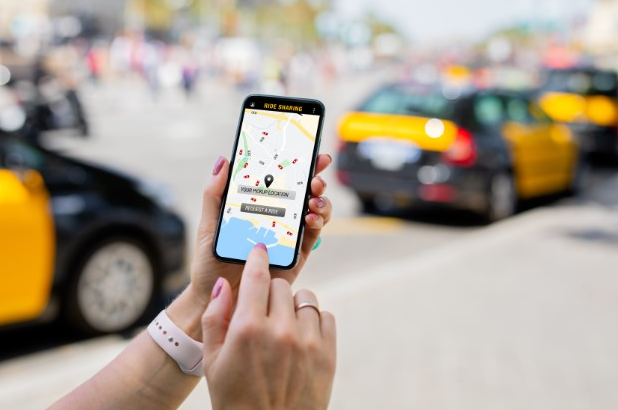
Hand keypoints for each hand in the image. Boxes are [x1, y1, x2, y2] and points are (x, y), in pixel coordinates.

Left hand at [187, 154, 332, 309]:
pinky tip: (311, 218)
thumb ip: (215, 194)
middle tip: (315, 177)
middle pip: (304, 193)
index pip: (282, 181)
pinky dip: (317, 224)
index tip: (310, 152)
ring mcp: (289, 236)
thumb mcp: (209, 223)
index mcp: (260, 207)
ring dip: (321, 201)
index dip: (299, 165)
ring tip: (313, 200)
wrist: (216, 296)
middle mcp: (278, 218)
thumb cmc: (211, 260)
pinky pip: (312, 237)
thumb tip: (224, 161)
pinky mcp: (296, 255)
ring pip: (315, 212)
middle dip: (316, 180)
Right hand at [202, 244, 336, 409]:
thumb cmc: (234, 398)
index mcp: (247, 329)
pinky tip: (301, 337)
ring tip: (283, 327)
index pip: (256, 276)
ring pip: (305, 299)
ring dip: (293, 306)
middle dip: (270, 292)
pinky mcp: (328, 354)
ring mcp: (307, 342)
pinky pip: (325, 317)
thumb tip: (223, 284)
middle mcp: (280, 330)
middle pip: (281, 285)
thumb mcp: (212, 361)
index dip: (257, 257)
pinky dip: (314, 321)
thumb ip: (216, 318)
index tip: (260, 249)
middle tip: (263, 310)